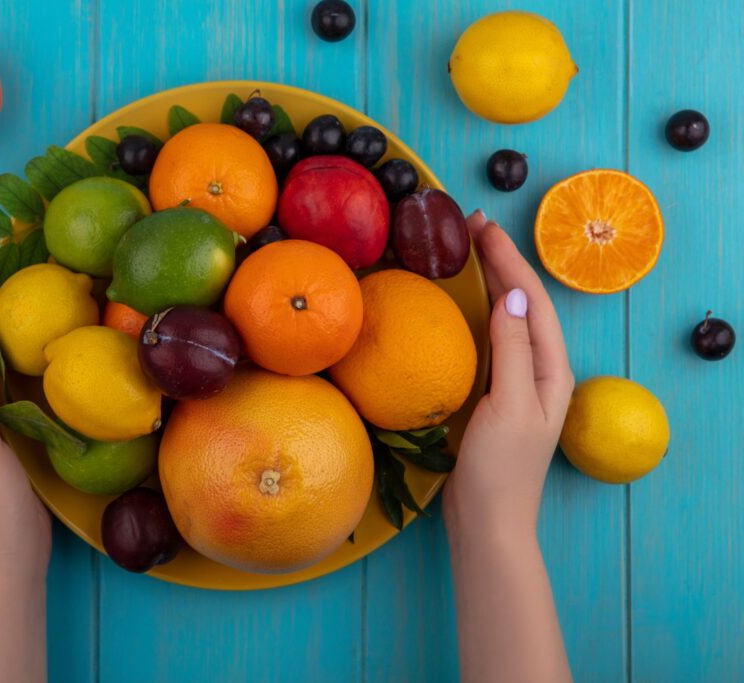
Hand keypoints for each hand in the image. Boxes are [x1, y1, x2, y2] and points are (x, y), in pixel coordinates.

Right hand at [443, 211, 574, 539]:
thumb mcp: (509, 406)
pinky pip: (486, 340)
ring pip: (505, 319)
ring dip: (488, 283)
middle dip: (500, 262)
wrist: (487, 522)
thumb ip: (513, 351)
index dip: (509, 260)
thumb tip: (514, 296)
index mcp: (550, 370)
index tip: (482, 226)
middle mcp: (538, 370)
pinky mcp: (491, 394)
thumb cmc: (500, 470)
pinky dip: (473, 313)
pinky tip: (458, 304)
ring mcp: (514, 382)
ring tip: (466, 251)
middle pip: (522, 304)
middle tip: (470, 225)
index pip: (532, 301)